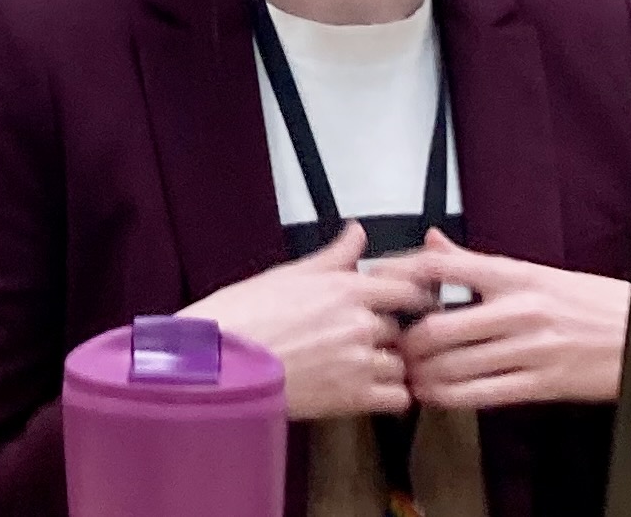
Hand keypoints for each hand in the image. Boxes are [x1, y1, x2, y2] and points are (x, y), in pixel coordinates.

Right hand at [178, 221, 432, 420]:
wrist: (217, 365)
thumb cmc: (243, 317)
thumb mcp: (289, 274)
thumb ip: (334, 256)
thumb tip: (357, 232)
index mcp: (346, 287)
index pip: (410, 285)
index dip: (413, 294)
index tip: (408, 301)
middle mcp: (359, 322)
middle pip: (404, 326)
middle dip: (390, 332)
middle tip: (372, 337)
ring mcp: (358, 361)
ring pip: (402, 363)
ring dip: (390, 365)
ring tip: (365, 366)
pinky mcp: (351, 398)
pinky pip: (397, 398)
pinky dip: (390, 395)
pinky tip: (371, 390)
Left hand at [375, 230, 630, 409]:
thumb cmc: (591, 303)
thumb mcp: (537, 273)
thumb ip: (477, 263)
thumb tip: (431, 242)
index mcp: (517, 274)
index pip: (443, 267)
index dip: (402, 276)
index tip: (380, 285)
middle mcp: (518, 309)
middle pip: (436, 326)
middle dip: (406, 341)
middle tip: (396, 344)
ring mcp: (528, 348)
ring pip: (452, 365)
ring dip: (422, 374)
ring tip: (412, 374)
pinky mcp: (540, 383)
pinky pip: (479, 394)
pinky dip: (447, 398)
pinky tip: (437, 395)